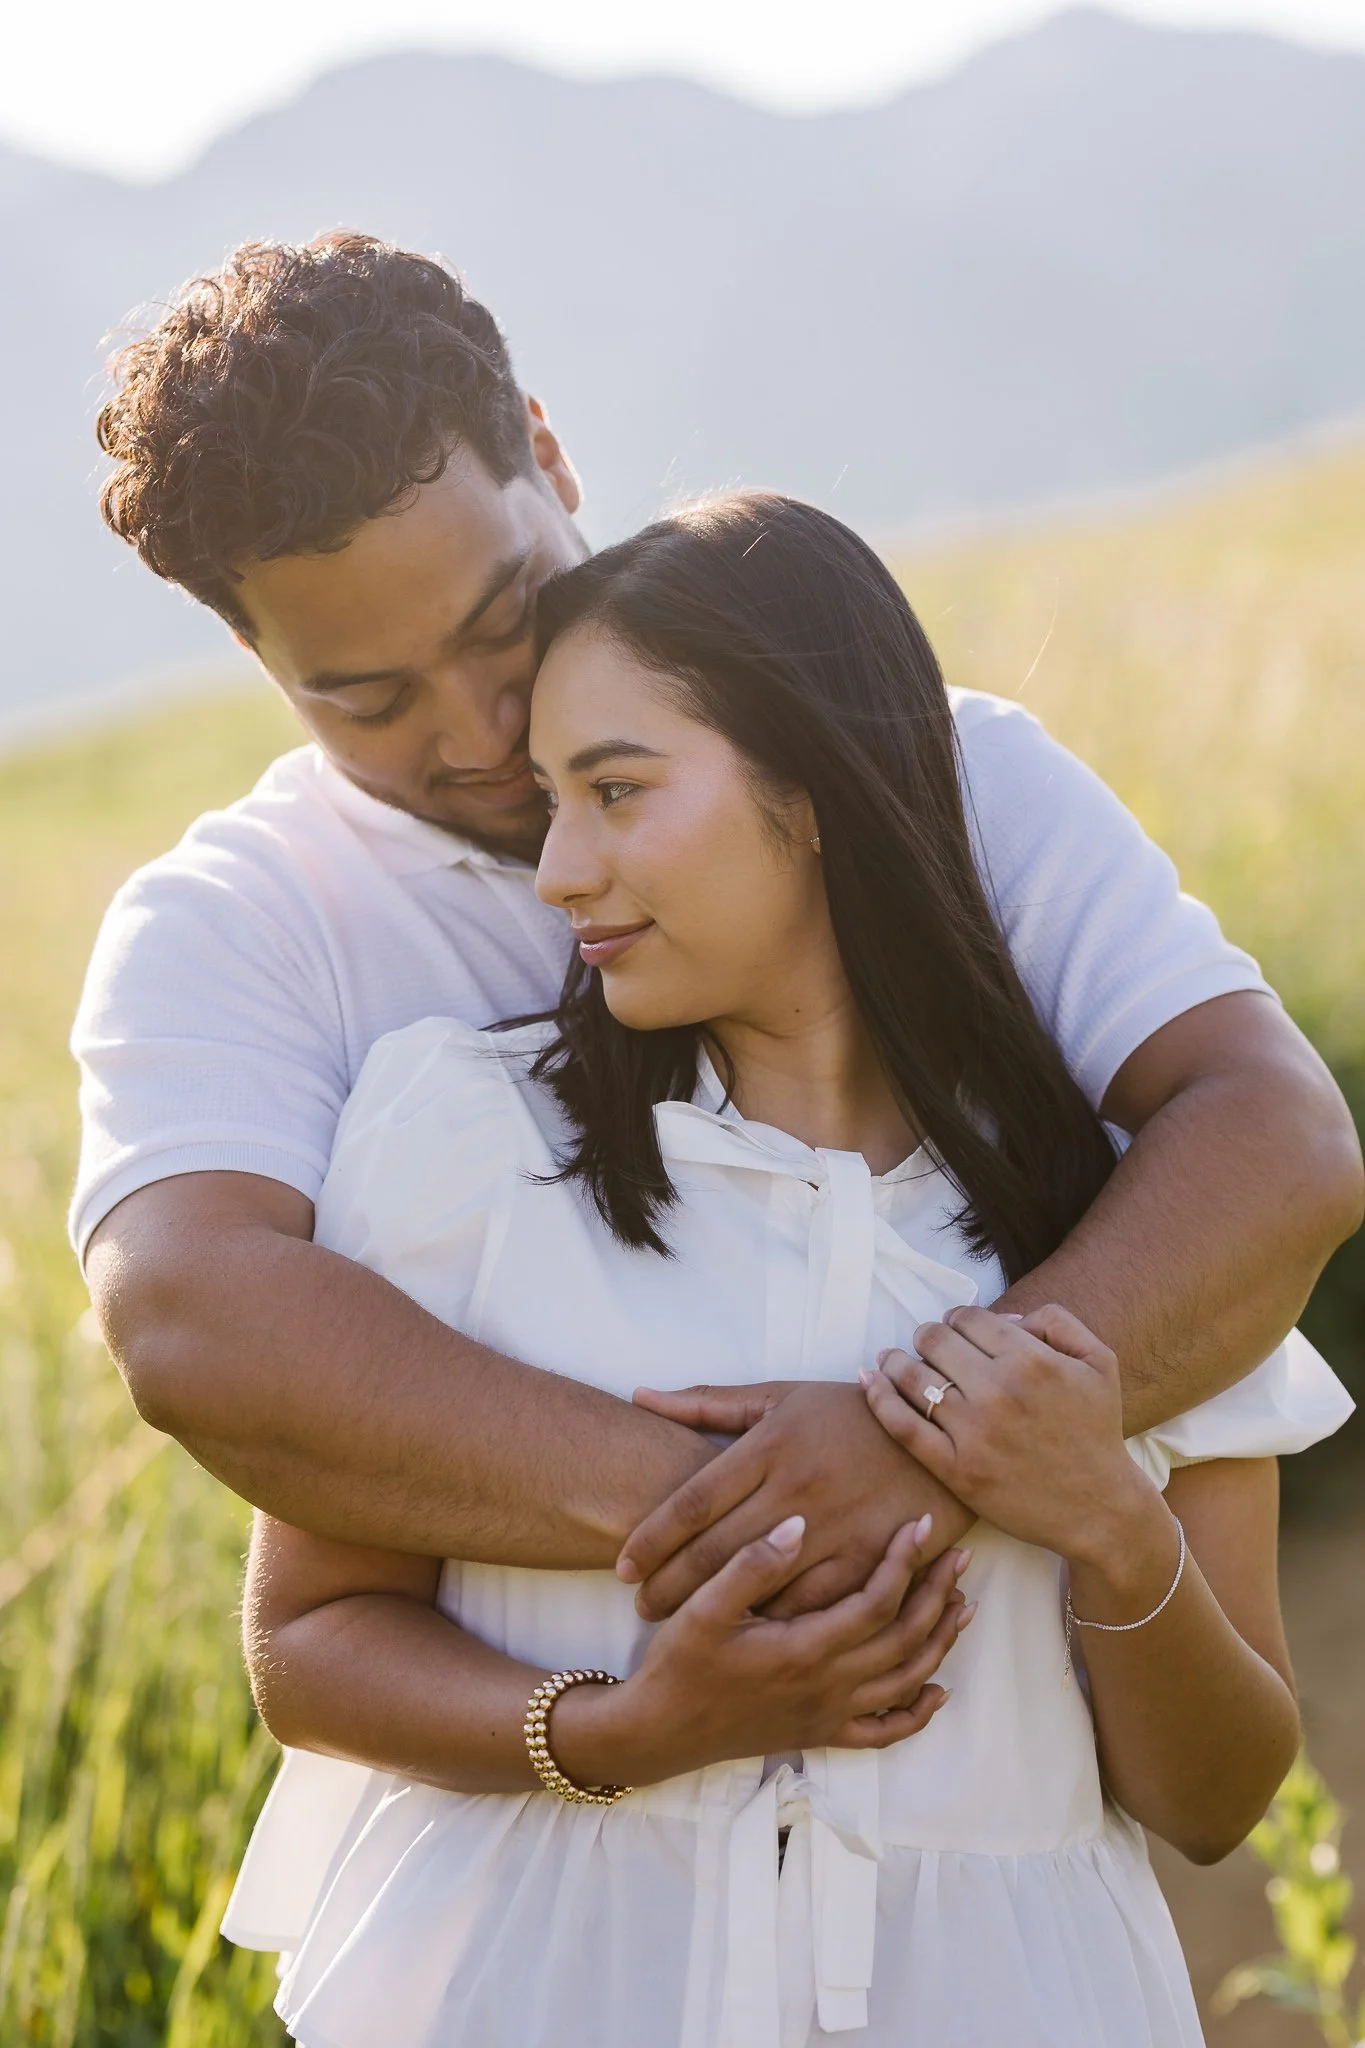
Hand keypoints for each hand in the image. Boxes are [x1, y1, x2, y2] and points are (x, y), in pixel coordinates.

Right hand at [556, 1515, 971, 1786]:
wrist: (659, 1732)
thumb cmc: (679, 1664)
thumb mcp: (704, 1607)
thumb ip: (753, 1564)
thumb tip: (800, 1523)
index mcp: (805, 1650)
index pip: (876, 1601)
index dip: (904, 1561)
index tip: (921, 1524)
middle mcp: (828, 1686)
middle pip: (905, 1638)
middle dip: (937, 1594)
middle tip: (959, 1554)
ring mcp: (828, 1714)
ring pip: (905, 1680)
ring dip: (939, 1642)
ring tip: (962, 1603)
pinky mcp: (820, 1733)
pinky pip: (883, 1732)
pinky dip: (917, 1713)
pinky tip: (936, 1692)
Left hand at [618, 1381, 973, 1619]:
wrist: (944, 1430)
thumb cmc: (852, 1414)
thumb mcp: (782, 1397)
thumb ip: (709, 1402)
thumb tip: (640, 1394)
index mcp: (771, 1445)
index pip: (693, 1500)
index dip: (651, 1539)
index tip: (623, 1566)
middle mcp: (797, 1488)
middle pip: (715, 1551)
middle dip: (669, 1586)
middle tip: (640, 1607)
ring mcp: (836, 1529)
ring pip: (759, 1586)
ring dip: (714, 1612)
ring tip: (679, 1626)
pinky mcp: (870, 1561)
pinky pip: (813, 1605)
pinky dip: (775, 1624)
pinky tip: (746, 1636)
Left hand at [862, 1303, 1153, 1565]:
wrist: (1098, 1508)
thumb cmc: (1097, 1432)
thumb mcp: (1099, 1363)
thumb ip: (1057, 1322)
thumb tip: (1006, 1315)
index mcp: (1031, 1360)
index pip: (968, 1318)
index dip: (956, 1318)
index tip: (954, 1329)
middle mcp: (998, 1391)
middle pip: (935, 1341)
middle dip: (927, 1336)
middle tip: (927, 1345)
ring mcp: (973, 1432)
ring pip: (913, 1377)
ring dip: (895, 1361)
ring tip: (889, 1360)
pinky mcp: (956, 1469)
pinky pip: (903, 1426)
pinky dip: (879, 1398)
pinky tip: (869, 1381)